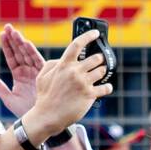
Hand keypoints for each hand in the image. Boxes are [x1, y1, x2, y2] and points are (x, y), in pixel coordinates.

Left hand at [0, 24, 43, 117]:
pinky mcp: (44, 75)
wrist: (41, 120)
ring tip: (14, 32)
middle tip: (8, 27)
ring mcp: (36, 72)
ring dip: (21, 43)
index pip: (11, 58)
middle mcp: (27, 72)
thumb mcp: (10, 100)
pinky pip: (37, 61)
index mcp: (18, 76)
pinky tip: (26, 43)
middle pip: (19, 52)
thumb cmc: (26, 113)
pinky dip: (32, 52)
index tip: (2, 34)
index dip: (6, 46)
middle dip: (14, 40)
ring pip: (27, 54)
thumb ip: (0, 88)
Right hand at [7, 28, 112, 142]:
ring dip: (103, 72)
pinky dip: (107, 87)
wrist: (48, 116)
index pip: (77, 44)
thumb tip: (63, 59)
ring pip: (102, 71)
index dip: (88, 36)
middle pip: (95, 58)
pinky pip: (106, 87)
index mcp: (64, 65)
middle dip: (99, 60)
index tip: (96, 33)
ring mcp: (83, 83)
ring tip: (100, 75)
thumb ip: (53, 64)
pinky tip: (106, 87)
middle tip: (98, 62)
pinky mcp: (90, 95)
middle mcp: (75, 72)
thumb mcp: (43, 76)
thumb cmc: (45, 97)